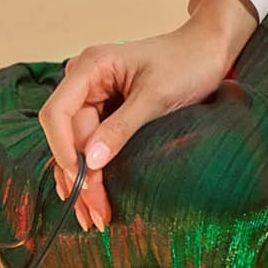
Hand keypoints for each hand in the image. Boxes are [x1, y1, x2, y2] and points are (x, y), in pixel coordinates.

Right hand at [37, 24, 232, 230]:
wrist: (209, 51)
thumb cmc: (187, 63)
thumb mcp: (156, 96)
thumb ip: (121, 127)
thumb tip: (90, 162)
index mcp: (91, 67)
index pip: (57, 113)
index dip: (62, 149)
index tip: (81, 180)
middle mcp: (85, 81)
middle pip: (67, 135)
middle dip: (80, 175)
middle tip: (94, 212)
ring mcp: (95, 97)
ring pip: (77, 145)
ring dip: (84, 180)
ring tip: (92, 216)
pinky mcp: (107, 111)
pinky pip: (91, 143)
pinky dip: (95, 169)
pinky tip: (93, 196)